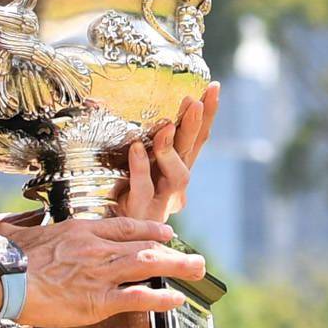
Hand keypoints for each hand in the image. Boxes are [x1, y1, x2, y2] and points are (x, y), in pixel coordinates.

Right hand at [12, 215, 206, 327]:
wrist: (4, 277)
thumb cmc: (9, 258)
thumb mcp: (23, 232)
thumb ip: (30, 228)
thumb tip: (18, 228)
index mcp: (81, 231)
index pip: (125, 227)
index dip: (150, 230)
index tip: (167, 233)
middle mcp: (97, 249)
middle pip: (144, 246)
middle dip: (174, 252)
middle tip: (195, 257)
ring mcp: (100, 273)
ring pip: (148, 265)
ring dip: (177, 267)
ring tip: (197, 270)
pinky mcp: (98, 300)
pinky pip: (137, 297)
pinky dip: (159, 298)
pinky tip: (175, 300)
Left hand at [118, 82, 219, 223]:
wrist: (114, 240)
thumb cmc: (123, 198)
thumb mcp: (138, 167)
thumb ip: (146, 146)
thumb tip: (152, 112)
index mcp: (175, 170)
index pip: (197, 139)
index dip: (207, 115)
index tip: (213, 87)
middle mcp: (174, 185)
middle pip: (191, 152)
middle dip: (197, 125)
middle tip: (196, 101)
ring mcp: (161, 200)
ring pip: (178, 175)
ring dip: (173, 149)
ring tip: (168, 126)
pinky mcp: (141, 211)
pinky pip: (143, 187)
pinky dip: (140, 167)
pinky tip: (136, 148)